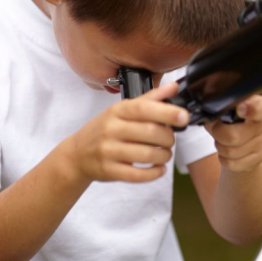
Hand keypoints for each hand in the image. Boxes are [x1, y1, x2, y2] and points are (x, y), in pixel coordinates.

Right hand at [67, 81, 189, 183]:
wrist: (77, 155)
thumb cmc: (105, 129)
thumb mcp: (122, 110)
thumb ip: (150, 98)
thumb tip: (174, 86)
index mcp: (117, 111)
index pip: (144, 108)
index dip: (167, 112)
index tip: (184, 116)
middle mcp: (111, 129)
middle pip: (149, 132)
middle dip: (168, 138)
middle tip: (170, 140)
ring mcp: (108, 151)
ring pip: (146, 155)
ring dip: (164, 156)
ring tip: (165, 153)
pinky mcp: (109, 171)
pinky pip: (138, 175)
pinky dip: (154, 173)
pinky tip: (159, 168)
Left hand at [203, 94, 261, 173]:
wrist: (236, 144)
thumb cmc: (227, 124)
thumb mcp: (220, 112)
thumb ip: (218, 111)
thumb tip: (213, 116)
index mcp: (257, 105)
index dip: (255, 109)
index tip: (240, 110)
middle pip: (234, 136)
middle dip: (218, 135)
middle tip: (217, 131)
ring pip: (231, 151)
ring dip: (220, 147)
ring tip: (223, 141)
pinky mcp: (258, 158)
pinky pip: (233, 163)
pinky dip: (224, 159)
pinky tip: (227, 153)